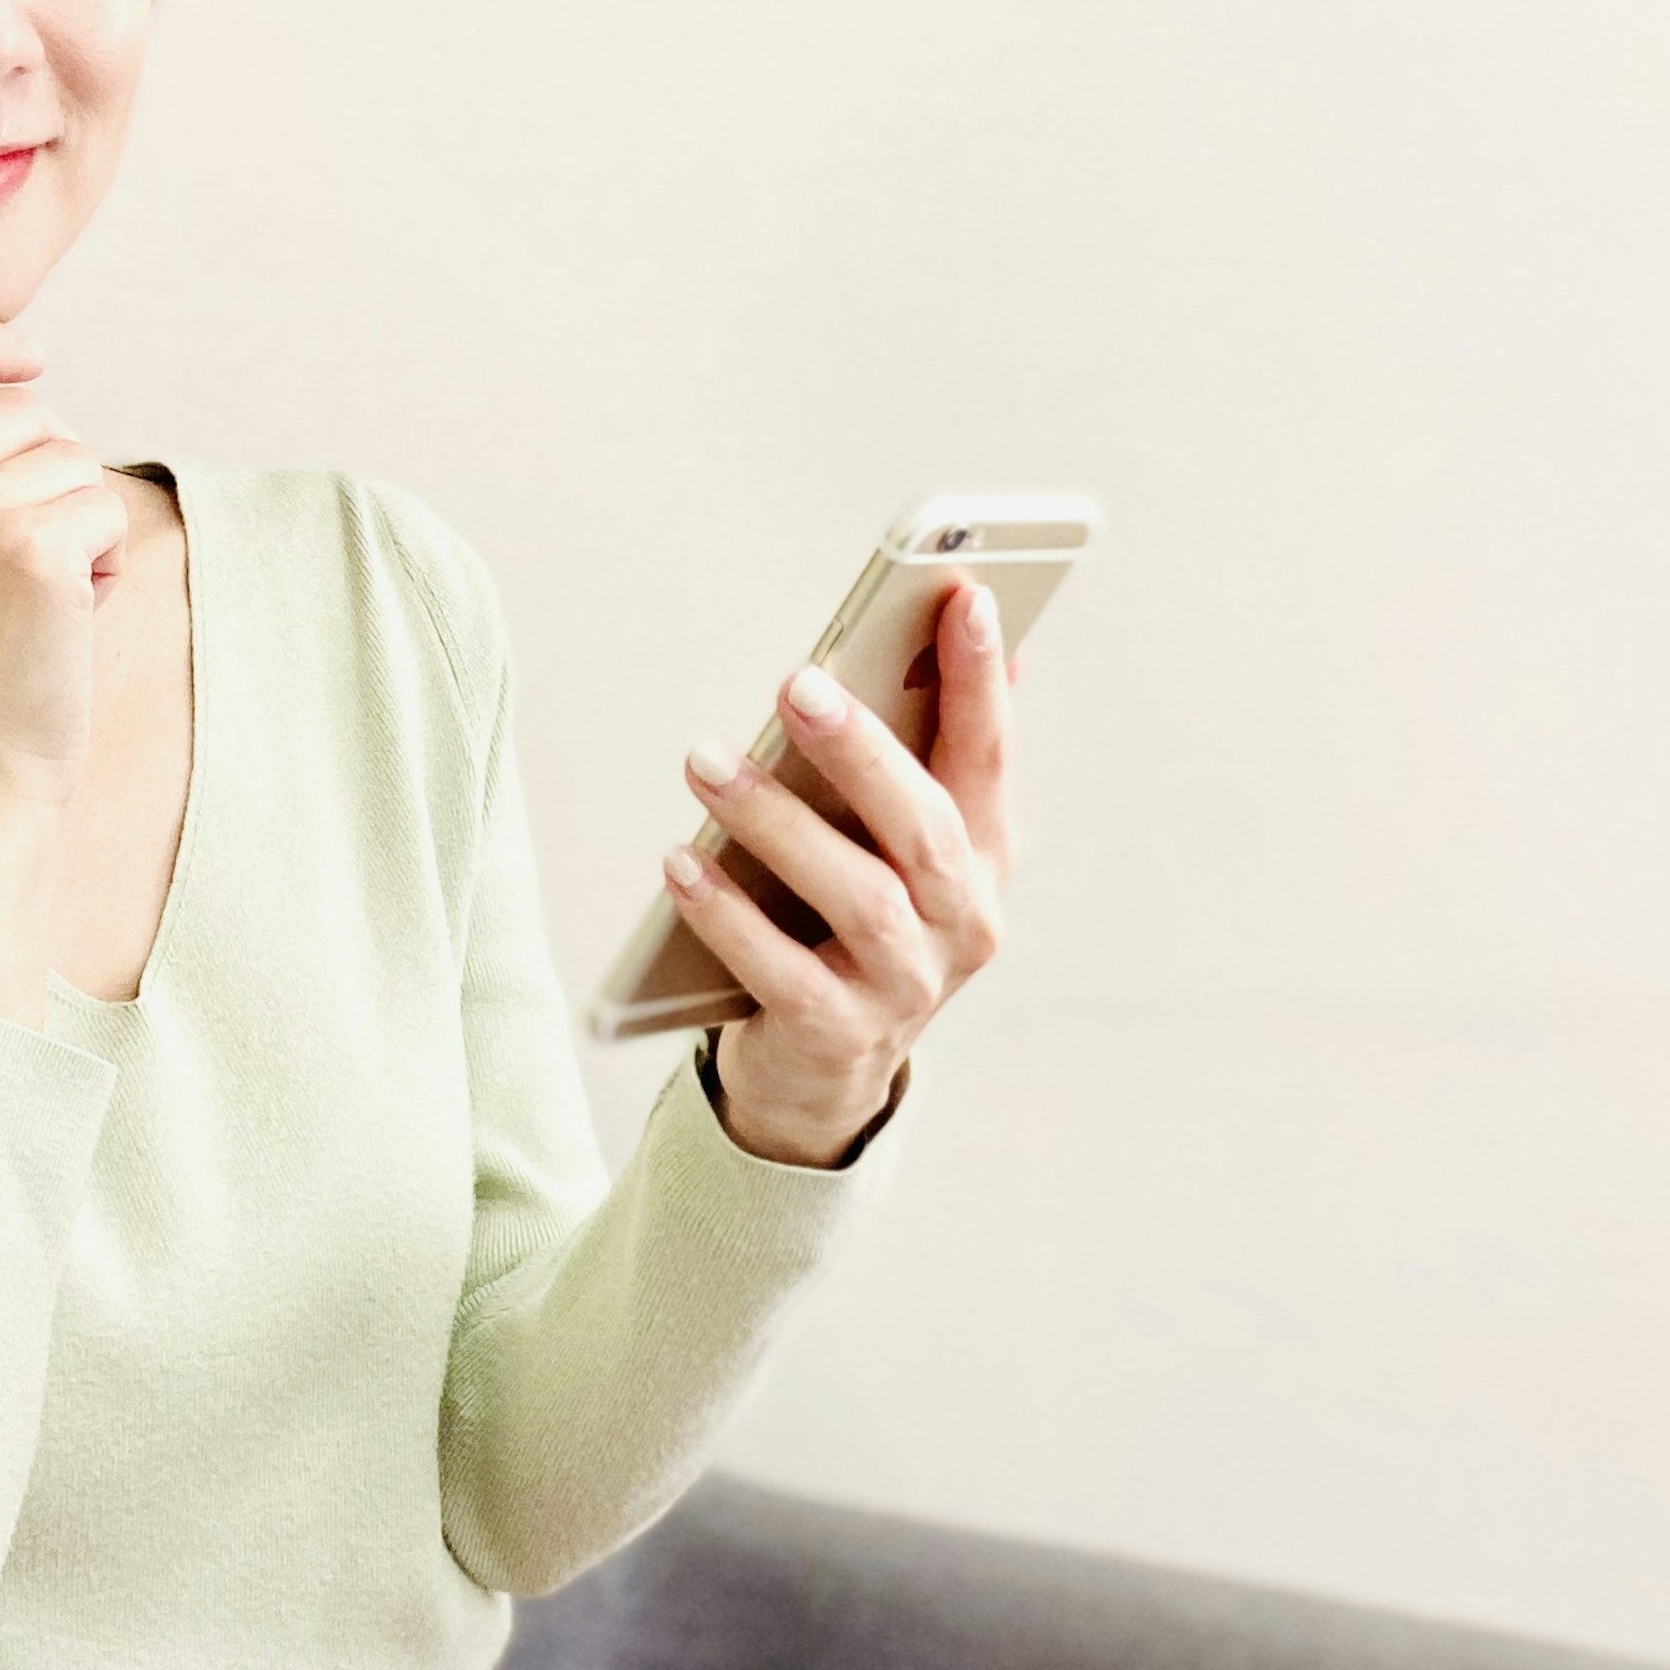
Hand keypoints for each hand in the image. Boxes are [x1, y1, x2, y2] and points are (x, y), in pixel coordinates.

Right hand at [0, 322, 129, 1019]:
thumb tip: (6, 379)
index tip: (30, 361)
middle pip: (15, 408)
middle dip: (48, 471)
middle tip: (23, 567)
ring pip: (69, 456)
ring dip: (77, 521)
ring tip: (34, 603)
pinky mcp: (29, 548)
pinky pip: (103, 506)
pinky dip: (106, 559)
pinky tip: (65, 618)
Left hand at [662, 576, 1016, 1164]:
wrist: (822, 1072)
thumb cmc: (855, 923)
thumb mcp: (898, 840)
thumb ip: (923, 746)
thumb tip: (962, 620)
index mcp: (984, 856)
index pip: (989, 756)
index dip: (983, 681)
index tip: (966, 598)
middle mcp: (962, 921)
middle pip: (925, 827)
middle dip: (864, 750)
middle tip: (796, 682)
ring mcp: (906, 985)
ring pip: (858, 896)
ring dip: (777, 822)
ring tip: (704, 763)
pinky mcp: (838, 1035)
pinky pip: (782, 970)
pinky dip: (729, 915)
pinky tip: (680, 863)